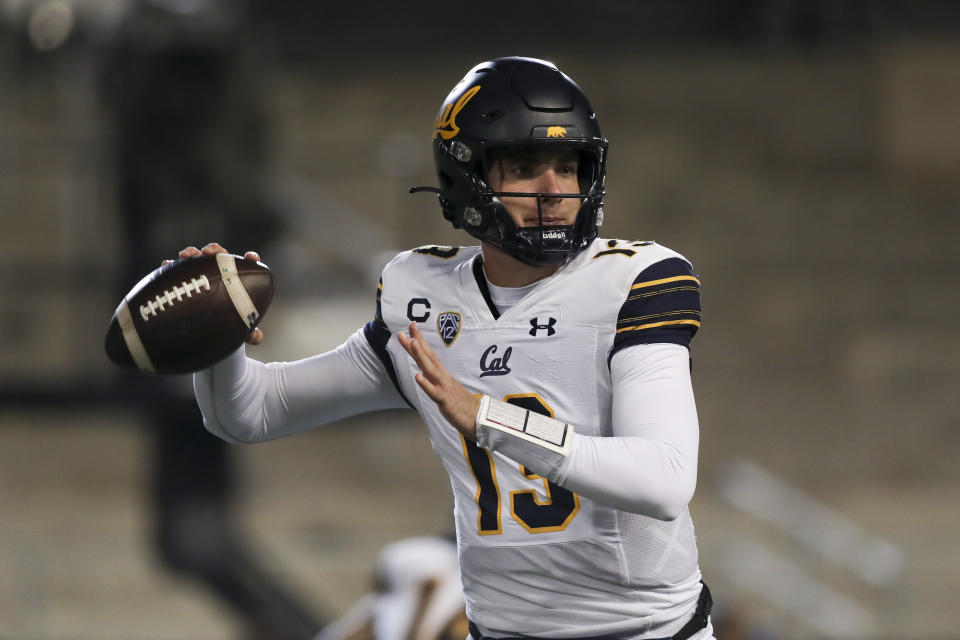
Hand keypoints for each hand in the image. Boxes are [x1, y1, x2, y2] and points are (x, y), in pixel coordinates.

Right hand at [162, 242, 264, 345]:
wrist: (207, 330)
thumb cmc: (229, 326)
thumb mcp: (238, 330)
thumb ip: (250, 334)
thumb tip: (256, 337)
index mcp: (239, 281)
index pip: (248, 266)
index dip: (251, 260)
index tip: (251, 258)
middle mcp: (221, 273)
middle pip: (221, 256)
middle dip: (215, 250)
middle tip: (208, 252)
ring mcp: (203, 274)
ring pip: (199, 259)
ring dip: (192, 253)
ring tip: (185, 255)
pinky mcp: (186, 279)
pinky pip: (178, 269)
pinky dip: (172, 265)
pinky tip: (166, 264)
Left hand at [398, 322, 480, 440]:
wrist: (478, 419)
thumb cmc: (461, 406)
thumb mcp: (446, 389)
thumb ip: (435, 380)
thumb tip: (423, 372)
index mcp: (442, 376)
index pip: (429, 355)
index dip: (420, 341)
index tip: (412, 327)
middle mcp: (443, 378)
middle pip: (429, 357)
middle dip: (418, 341)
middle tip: (411, 326)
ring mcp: (444, 388)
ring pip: (431, 370)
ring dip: (421, 356)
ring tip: (413, 343)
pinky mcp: (446, 401)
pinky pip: (434, 392)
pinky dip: (426, 384)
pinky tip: (418, 376)